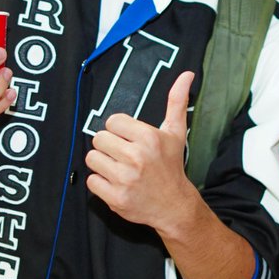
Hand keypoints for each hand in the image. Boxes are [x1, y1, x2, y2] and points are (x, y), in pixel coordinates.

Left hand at [85, 72, 198, 232]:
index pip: (112, 121)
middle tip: (123, 155)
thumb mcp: (176, 132)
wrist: (174, 205)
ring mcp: (125, 179)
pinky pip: (91, 181)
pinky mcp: (116, 197)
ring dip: (102, 164)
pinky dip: (101, 183)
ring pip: (92, 159)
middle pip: (99, 139)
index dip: (119, 130)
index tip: (129, 139)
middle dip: (109, 146)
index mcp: (149, 137)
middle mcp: (136, 157)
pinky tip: (116, 183)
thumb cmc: (171, 166)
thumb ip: (177, 101)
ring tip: (119, 168)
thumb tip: (187, 74)